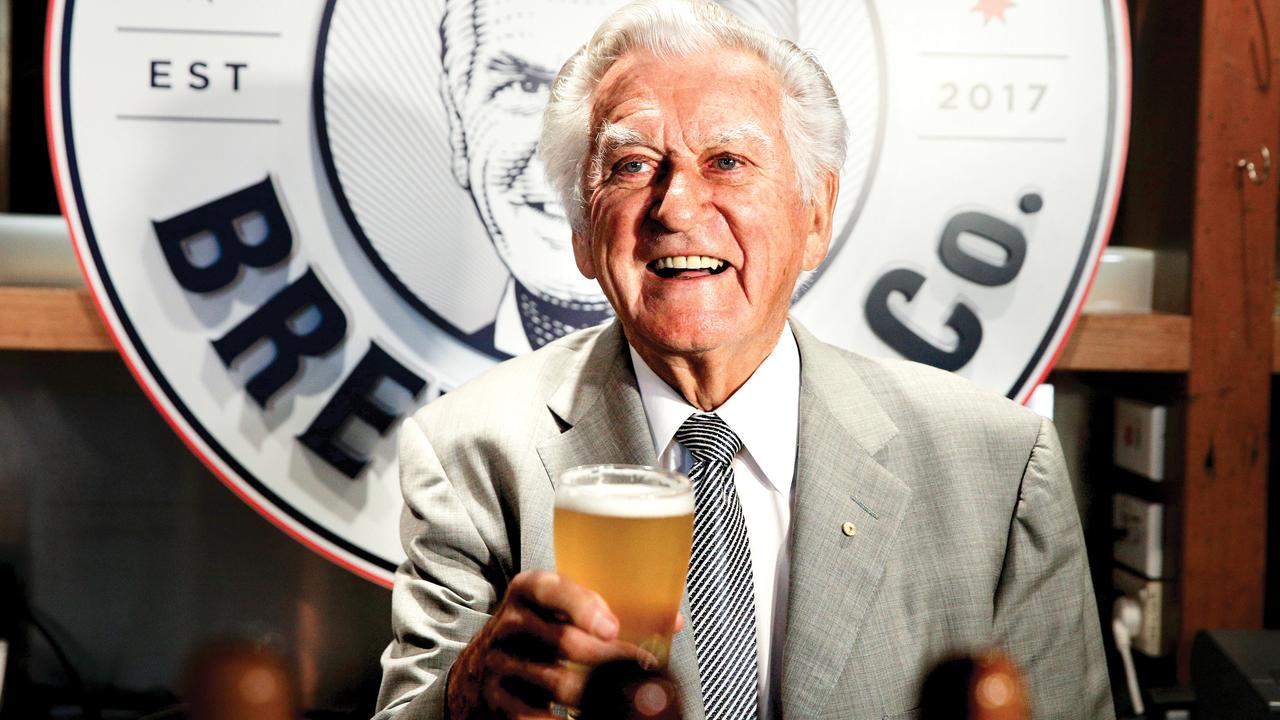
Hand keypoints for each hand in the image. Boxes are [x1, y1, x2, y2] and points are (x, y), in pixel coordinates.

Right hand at [445, 570, 658, 718]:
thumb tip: (673, 622)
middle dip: (607, 658)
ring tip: (618, 697)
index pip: (552, 590)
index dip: (583, 606)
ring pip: (556, 683)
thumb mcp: (557, 610)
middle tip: (638, 669)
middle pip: (564, 641)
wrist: (479, 670)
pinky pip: (534, 716)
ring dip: (594, 694)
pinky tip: (584, 717)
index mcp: (528, 590)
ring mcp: (499, 663)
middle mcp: (510, 623)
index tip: (612, 627)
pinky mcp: (496, 700)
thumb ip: (605, 610)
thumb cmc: (537, 633)